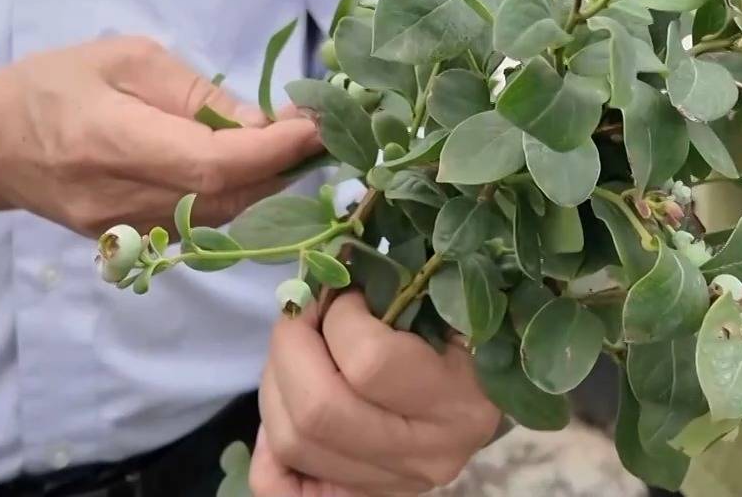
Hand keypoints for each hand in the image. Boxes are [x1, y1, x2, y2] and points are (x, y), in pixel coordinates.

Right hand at [0, 35, 319, 234]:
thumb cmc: (52, 83)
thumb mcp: (124, 59)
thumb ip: (193, 92)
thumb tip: (262, 120)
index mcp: (108, 140)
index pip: (211, 162)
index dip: (272, 149)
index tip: (316, 124)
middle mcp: (117, 197)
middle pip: (224, 197)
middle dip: (282, 166)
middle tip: (320, 129)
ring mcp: (121, 230)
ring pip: (218, 217)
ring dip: (265, 185)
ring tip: (294, 144)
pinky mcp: (127, 243)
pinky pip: (198, 225)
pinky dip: (234, 198)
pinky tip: (249, 168)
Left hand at [251, 292, 500, 496]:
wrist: (474, 405)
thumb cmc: (457, 342)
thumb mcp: (444, 314)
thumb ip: (395, 293)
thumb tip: (327, 267)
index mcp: (458, 401)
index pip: (370, 361)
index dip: (339, 316)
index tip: (347, 296)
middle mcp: (425, 455)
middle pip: (318, 410)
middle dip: (290, 346)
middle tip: (303, 315)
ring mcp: (387, 484)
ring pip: (292, 441)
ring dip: (275, 382)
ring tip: (296, 352)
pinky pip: (280, 489)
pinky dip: (267, 448)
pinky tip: (285, 408)